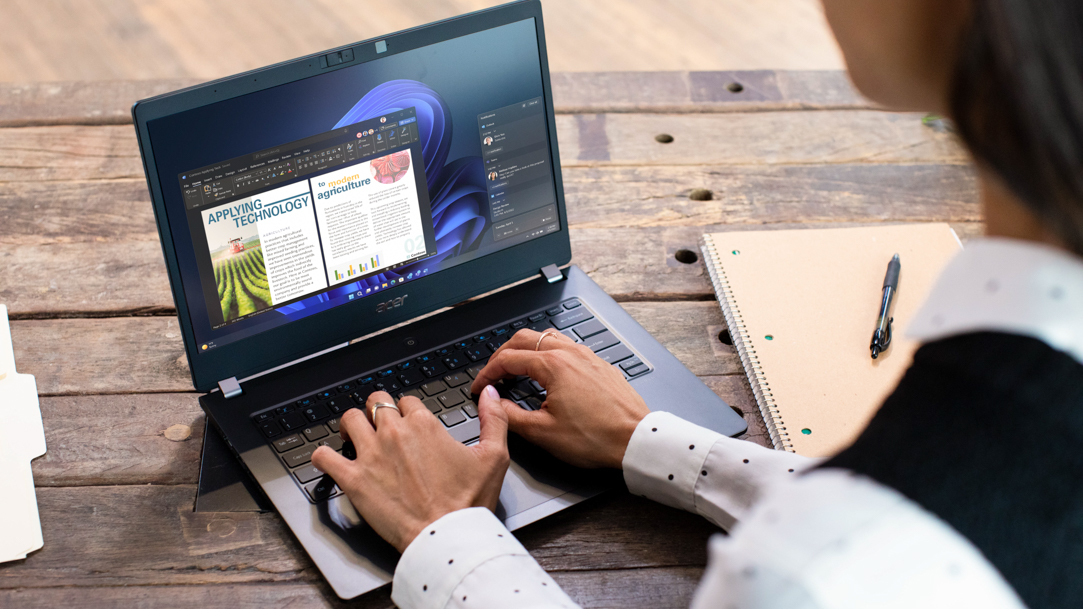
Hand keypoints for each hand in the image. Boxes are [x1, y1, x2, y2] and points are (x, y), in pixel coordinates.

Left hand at [311, 389, 509, 552]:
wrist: (446, 536)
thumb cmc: (468, 502)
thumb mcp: (495, 456)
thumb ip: (494, 419)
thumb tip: (490, 394)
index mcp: (424, 424)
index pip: (406, 400)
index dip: (407, 410)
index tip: (408, 423)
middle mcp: (394, 433)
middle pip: (376, 402)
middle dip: (377, 410)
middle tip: (380, 425)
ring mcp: (370, 455)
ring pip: (349, 419)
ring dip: (351, 425)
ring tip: (354, 435)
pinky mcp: (353, 479)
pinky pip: (324, 456)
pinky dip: (322, 456)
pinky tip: (329, 460)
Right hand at [469, 329, 649, 468]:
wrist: (636, 439)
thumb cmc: (596, 437)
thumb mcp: (543, 433)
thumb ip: (511, 415)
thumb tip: (493, 404)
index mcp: (553, 365)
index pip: (507, 359)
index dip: (487, 374)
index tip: (479, 388)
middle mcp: (570, 353)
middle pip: (525, 339)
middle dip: (502, 354)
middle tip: (492, 374)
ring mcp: (587, 356)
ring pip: (547, 337)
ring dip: (525, 349)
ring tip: (516, 368)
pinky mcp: (599, 364)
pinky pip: (566, 346)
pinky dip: (547, 352)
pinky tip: (548, 371)